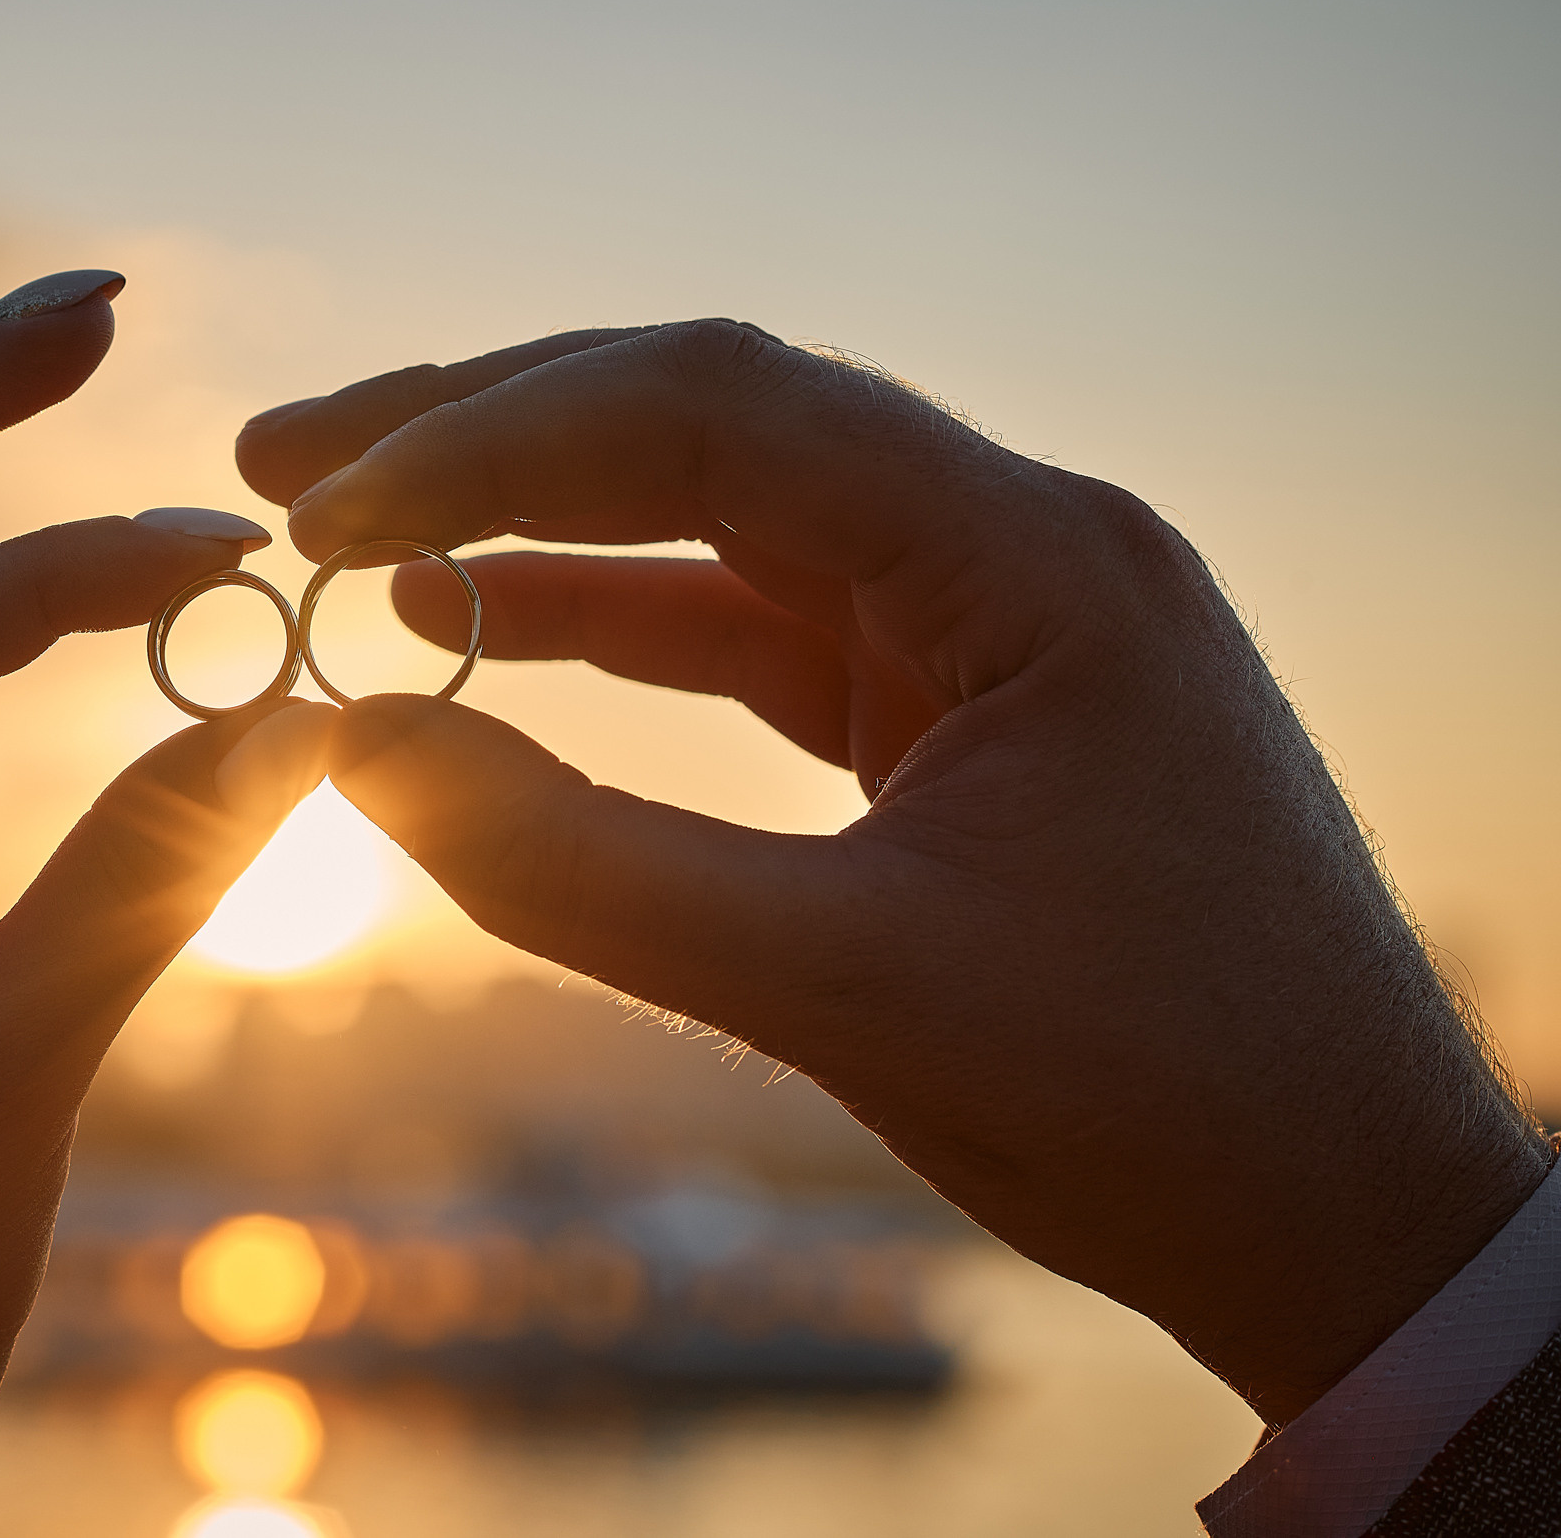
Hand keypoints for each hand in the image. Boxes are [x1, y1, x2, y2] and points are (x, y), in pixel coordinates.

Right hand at [236, 321, 1552, 1428]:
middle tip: (291, 466)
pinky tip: (487, 628)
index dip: (498, 441)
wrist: (1348, 1224)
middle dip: (491, 436)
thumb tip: (352, 750)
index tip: (327, 512)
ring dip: (539, 524)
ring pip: (724, 521)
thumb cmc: (1161, 1108)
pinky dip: (617, 626)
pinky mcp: (956, 709)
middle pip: (714, 423)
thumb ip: (583, 865)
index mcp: (1037, 561)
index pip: (725, 414)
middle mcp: (1018, 549)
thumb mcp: (849, 989)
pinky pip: (758, 630)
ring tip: (353, 539)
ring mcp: (988, 624)